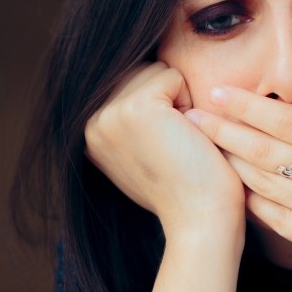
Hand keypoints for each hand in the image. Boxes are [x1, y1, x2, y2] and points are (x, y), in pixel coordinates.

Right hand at [85, 62, 244, 240]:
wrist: (200, 220)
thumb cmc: (188, 190)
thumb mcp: (146, 153)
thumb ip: (133, 123)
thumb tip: (137, 80)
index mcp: (91, 133)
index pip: (130, 84)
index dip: (161, 109)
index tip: (165, 151)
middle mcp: (91, 122)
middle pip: (141, 71)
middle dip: (169, 101)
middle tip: (175, 147)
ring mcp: (109, 114)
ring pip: (156, 71)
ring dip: (180, 101)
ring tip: (180, 142)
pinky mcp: (135, 108)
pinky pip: (172, 76)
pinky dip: (190, 102)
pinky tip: (187, 137)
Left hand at [185, 35, 291, 291]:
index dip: (252, 106)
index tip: (220, 92)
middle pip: (269, 148)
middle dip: (226, 130)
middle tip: (189, 116)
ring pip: (268, 182)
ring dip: (232, 164)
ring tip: (199, 150)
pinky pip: (281, 222)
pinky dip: (255, 207)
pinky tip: (232, 196)